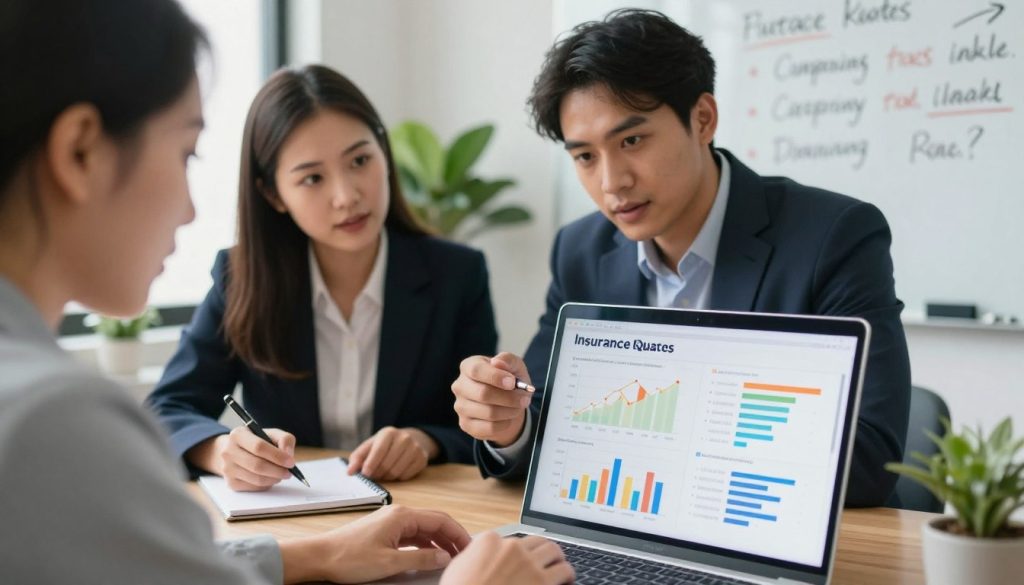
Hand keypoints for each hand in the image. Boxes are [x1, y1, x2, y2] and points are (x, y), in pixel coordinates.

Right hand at [187, 427, 295, 490]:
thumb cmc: (257, 442)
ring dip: (274, 479)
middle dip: (277, 470)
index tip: (291, 462)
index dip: (277, 456)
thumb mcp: (271, 434)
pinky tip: (270, 478)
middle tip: (289, 472)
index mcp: (238, 435)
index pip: (259, 447)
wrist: (234, 452)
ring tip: (281, 474)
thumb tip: (288, 455)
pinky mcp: (231, 483)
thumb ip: (284, 439)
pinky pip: (254, 487)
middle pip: (257, 465)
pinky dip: (267, 484)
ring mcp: (228, 469)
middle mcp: (228, 451)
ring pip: (256, 479)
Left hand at [279, 505, 470, 583]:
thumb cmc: (349, 557)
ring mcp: (391, 522)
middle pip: (435, 522)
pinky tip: (430, 556)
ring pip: (424, 529)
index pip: (441, 520)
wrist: (321, 556)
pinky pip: (413, 535)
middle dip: (452, 537)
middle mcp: (399, 514)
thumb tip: (444, 556)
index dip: (459, 534)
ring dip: (439, 542)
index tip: (470, 547)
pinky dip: (425, 545)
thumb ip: (421, 559)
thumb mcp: (390, 562)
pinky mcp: (385, 531)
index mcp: (402, 516)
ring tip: (451, 557)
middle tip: (465, 554)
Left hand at [347, 426, 438, 480]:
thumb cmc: (384, 445)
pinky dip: (398, 477)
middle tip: (374, 475)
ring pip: (396, 472)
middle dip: (378, 473)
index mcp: (388, 433)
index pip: (379, 450)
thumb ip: (357, 458)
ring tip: (384, 472)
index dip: (371, 464)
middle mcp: (404, 438)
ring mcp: (415, 448)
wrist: (410, 439)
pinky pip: (406, 476)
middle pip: (387, 464)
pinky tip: (396, 471)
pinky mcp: (422, 459)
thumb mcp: (370, 446)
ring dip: (387, 477)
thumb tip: (350, 472)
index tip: (365, 474)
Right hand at [441, 532, 573, 584]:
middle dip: (542, 551)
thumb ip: (473, 556)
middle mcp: (512, 548)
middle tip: (546, 560)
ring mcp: (529, 564)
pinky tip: (566, 580)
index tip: (520, 559)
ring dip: (558, 560)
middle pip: (537, 540)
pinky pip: (565, 571)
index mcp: (490, 541)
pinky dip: (567, 576)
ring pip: (554, 551)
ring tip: (560, 568)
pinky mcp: (543, 582)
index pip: (512, 538)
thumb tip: (480, 556)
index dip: (518, 551)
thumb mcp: (457, 568)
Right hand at [452, 352, 533, 446]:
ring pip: (488, 413)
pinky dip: (505, 423)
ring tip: (519, 406)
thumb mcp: (514, 366)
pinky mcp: (466, 424)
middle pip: (483, 394)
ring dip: (510, 411)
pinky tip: (509, 417)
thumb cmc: (509, 380)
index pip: (476, 370)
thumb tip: (497, 362)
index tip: (512, 382)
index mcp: (469, 366)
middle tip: (525, 398)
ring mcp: (460, 407)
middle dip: (509, 398)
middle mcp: (460, 386)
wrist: (507, 402)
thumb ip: (508, 360)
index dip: (495, 377)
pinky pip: (489, 428)